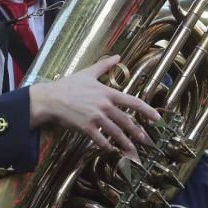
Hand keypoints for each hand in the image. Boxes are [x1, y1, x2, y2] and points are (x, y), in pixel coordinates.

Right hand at [28, 55, 159, 159]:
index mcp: (108, 93)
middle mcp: (105, 106)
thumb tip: (117, 56)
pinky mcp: (86, 128)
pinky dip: (107, 146)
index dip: (147, 111)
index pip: (133, 102)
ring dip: (125, 142)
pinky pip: (100, 140)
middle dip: (138, 132)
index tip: (156, 118)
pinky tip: (111, 150)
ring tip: (132, 150)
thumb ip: (105, 66)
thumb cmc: (68, 85)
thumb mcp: (88, 73)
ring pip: (116, 133)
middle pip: (127, 121)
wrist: (51, 98)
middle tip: (146, 140)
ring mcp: (96, 117)